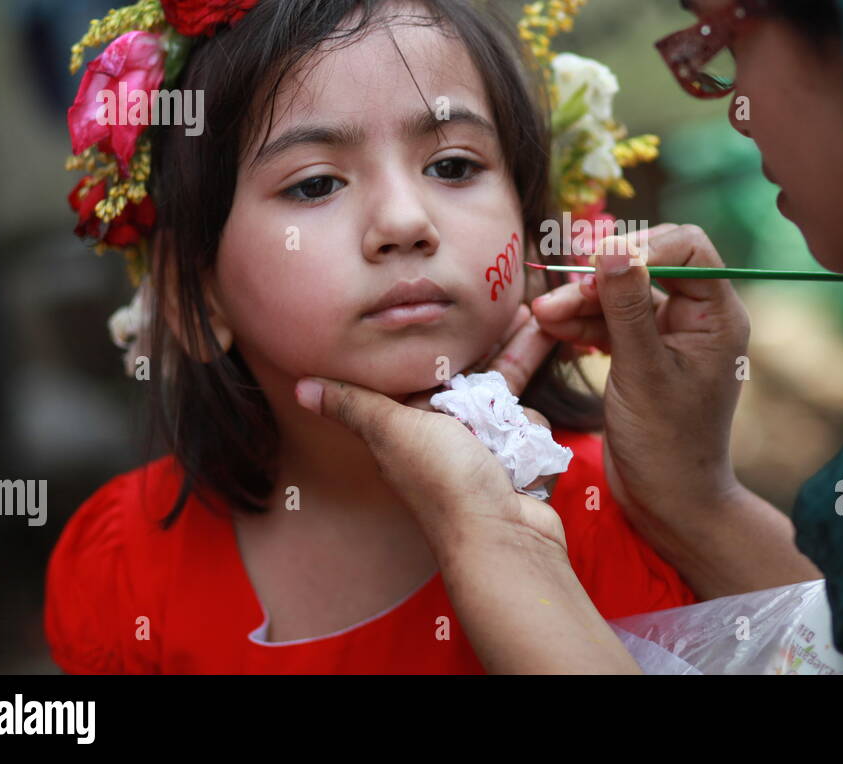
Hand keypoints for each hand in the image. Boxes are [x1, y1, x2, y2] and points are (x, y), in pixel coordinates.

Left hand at [295, 304, 563, 550]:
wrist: (503, 539)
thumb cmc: (445, 483)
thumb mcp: (394, 432)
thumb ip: (355, 404)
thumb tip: (300, 388)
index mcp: (408, 423)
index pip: (426, 369)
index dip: (447, 338)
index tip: (466, 304)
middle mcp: (444, 434)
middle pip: (475, 377)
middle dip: (502, 348)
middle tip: (526, 313)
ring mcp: (483, 450)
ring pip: (506, 401)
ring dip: (517, 400)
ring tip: (542, 354)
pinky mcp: (516, 462)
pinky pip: (527, 429)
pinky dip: (530, 434)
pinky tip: (525, 446)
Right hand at [529, 223, 749, 526]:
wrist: (667, 503)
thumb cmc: (665, 444)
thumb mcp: (642, 371)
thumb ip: (626, 308)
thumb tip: (613, 248)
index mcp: (717, 316)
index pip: (688, 247)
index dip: (643, 246)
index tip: (599, 264)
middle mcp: (699, 318)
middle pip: (650, 264)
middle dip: (603, 276)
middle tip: (563, 292)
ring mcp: (671, 335)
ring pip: (623, 293)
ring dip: (584, 300)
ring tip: (543, 313)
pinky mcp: (645, 353)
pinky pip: (612, 321)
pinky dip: (584, 322)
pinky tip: (552, 326)